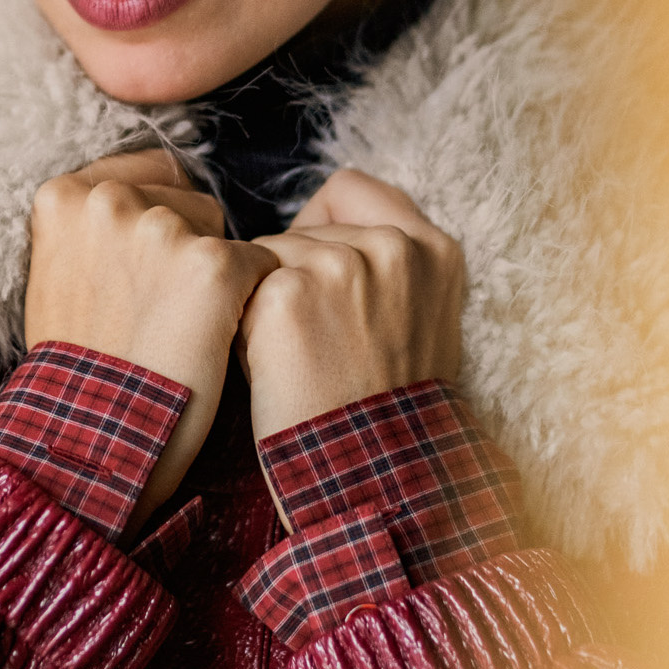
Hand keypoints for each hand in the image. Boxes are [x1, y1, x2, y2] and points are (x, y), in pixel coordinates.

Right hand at [26, 147, 277, 526]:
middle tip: (165, 312)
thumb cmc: (73, 372)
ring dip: (219, 276)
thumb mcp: (54, 280)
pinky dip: (251, 302)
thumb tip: (128, 207)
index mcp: (63, 196)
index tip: (155, 267)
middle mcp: (109, 199)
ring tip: (186, 334)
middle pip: (186, 199)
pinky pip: (259, 267)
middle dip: (189, 245)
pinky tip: (220, 342)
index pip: (145, 172)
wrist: (87, 441)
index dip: (160, 220)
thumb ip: (89, 231)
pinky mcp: (213, 264)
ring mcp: (162, 228)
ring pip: (223, 234)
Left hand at [239, 170, 463, 452]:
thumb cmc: (389, 414)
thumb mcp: (421, 323)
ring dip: (263, 303)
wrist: (375, 479)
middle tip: (317, 345)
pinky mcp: (286, 293)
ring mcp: (338, 265)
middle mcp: (390, 245)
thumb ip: (384, 267)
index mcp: (431, 248)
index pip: (348, 189)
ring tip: (297, 361)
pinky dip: (242, 332)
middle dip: (291, 278)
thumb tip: (315, 232)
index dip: (320, 227)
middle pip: (297, 231)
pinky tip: (273, 371)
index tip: (320, 274)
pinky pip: (236, 291)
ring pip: (262, 259)